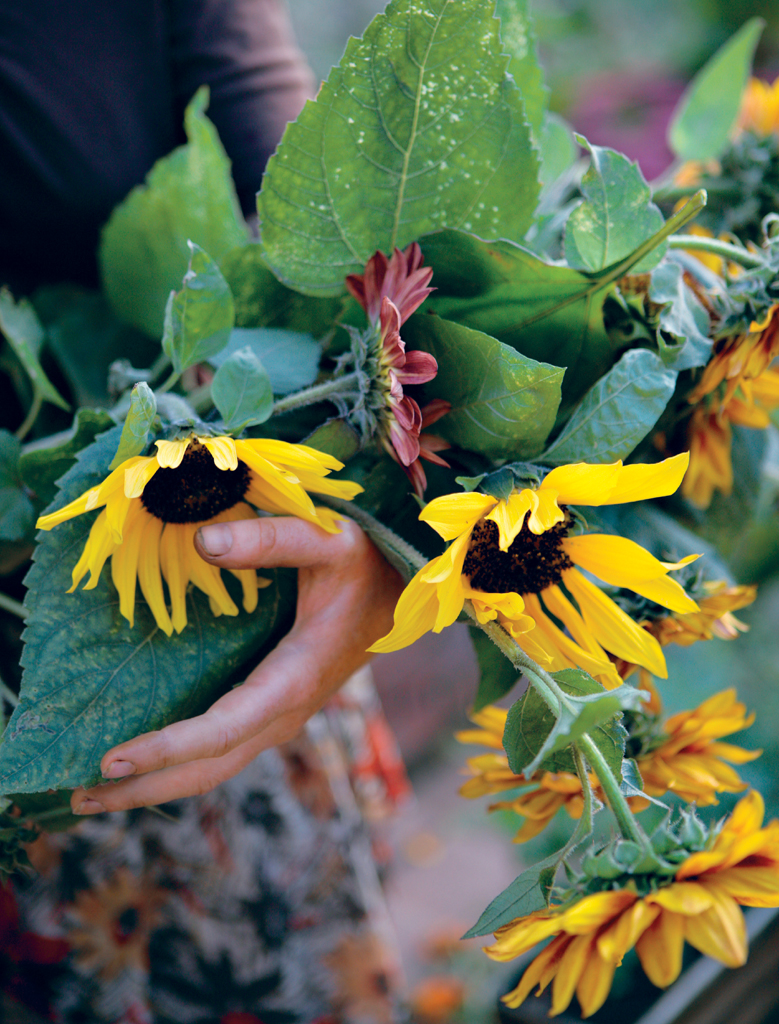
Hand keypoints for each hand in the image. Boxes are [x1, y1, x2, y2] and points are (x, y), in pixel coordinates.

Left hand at [70, 516, 402, 813]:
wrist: (409, 589)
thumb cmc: (370, 562)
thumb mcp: (328, 539)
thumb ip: (270, 538)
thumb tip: (200, 541)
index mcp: (298, 676)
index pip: (226, 728)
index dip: (170, 747)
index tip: (112, 758)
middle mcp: (289, 709)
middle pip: (212, 767)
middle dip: (146, 787)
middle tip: (76, 796)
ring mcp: (285, 715)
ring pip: (218, 766)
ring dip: (159, 783)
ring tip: (95, 793)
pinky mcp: (279, 709)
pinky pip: (226, 749)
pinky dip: (182, 763)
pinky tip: (148, 759)